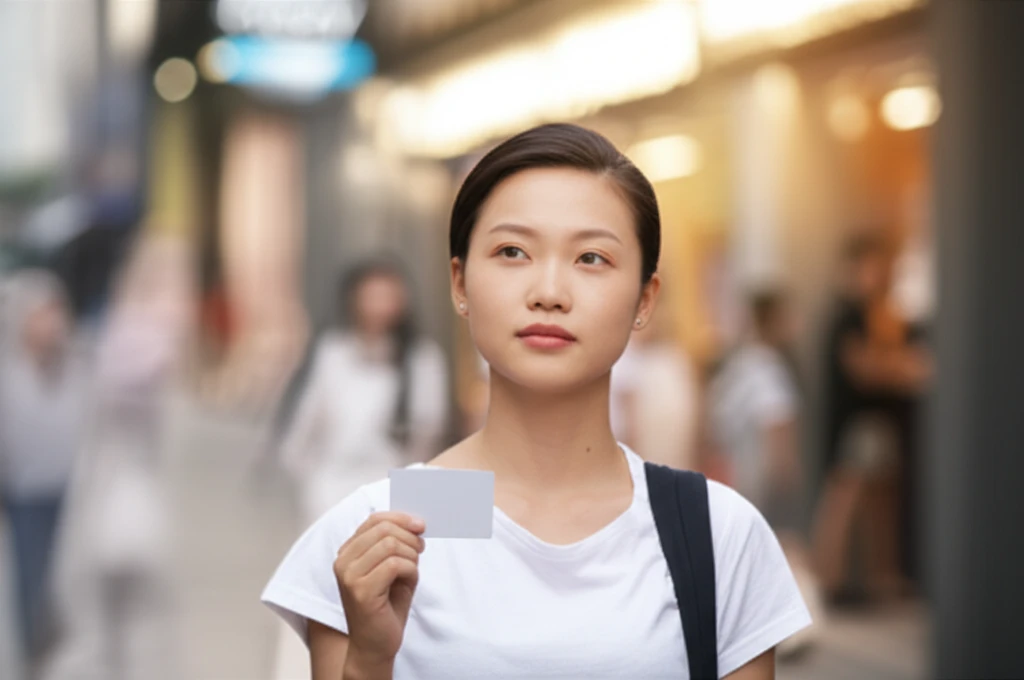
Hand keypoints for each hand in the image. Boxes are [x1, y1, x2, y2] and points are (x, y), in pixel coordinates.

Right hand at [334, 512, 425, 668]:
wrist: (375, 644)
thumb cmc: (386, 605)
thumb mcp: (392, 567)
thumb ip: (397, 544)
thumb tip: (415, 523)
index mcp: (347, 552)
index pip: (374, 520)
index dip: (400, 518)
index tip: (420, 525)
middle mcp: (343, 561)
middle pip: (383, 529)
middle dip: (410, 537)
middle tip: (421, 550)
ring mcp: (349, 576)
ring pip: (390, 545)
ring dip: (411, 555)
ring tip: (412, 570)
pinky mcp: (361, 591)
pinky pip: (394, 565)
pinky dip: (410, 570)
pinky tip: (409, 582)